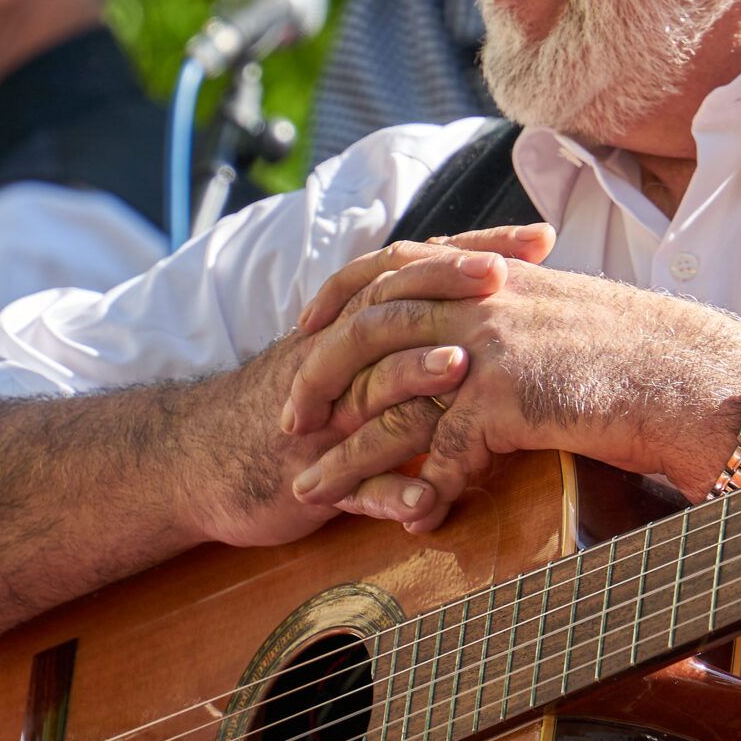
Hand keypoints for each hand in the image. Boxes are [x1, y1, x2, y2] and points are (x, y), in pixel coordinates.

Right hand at [185, 224, 560, 551]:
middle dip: (444, 288)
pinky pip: (350, 486)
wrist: (202, 457)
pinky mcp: (310, 477)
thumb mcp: (348, 353)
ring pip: (366, 388)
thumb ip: (409, 321)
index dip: (474, 250)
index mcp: (351, 325)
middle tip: (500, 277)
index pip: (416, 270)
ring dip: (411, 376)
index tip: (539, 238)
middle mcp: (336, 359)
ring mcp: (323, 417)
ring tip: (461, 367)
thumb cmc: (300, 402)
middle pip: (388, 308)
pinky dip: (387, 493)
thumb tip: (499, 292)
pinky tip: (427, 502)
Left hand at [279, 253, 740, 531]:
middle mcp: (481, 298)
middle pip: (367, 328)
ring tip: (309, 486)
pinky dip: (417, 491)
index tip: (304, 329)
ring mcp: (490, 345)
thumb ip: (509, 311)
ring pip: (388, 398)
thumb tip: (473, 334)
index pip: (389, 265)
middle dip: (317, 375)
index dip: (338, 297)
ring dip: (345, 449)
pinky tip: (407, 520)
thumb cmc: (639, 354)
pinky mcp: (506, 396)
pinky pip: (439, 451)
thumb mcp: (561, 313)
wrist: (691, 375)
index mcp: (490, 271)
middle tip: (289, 418)